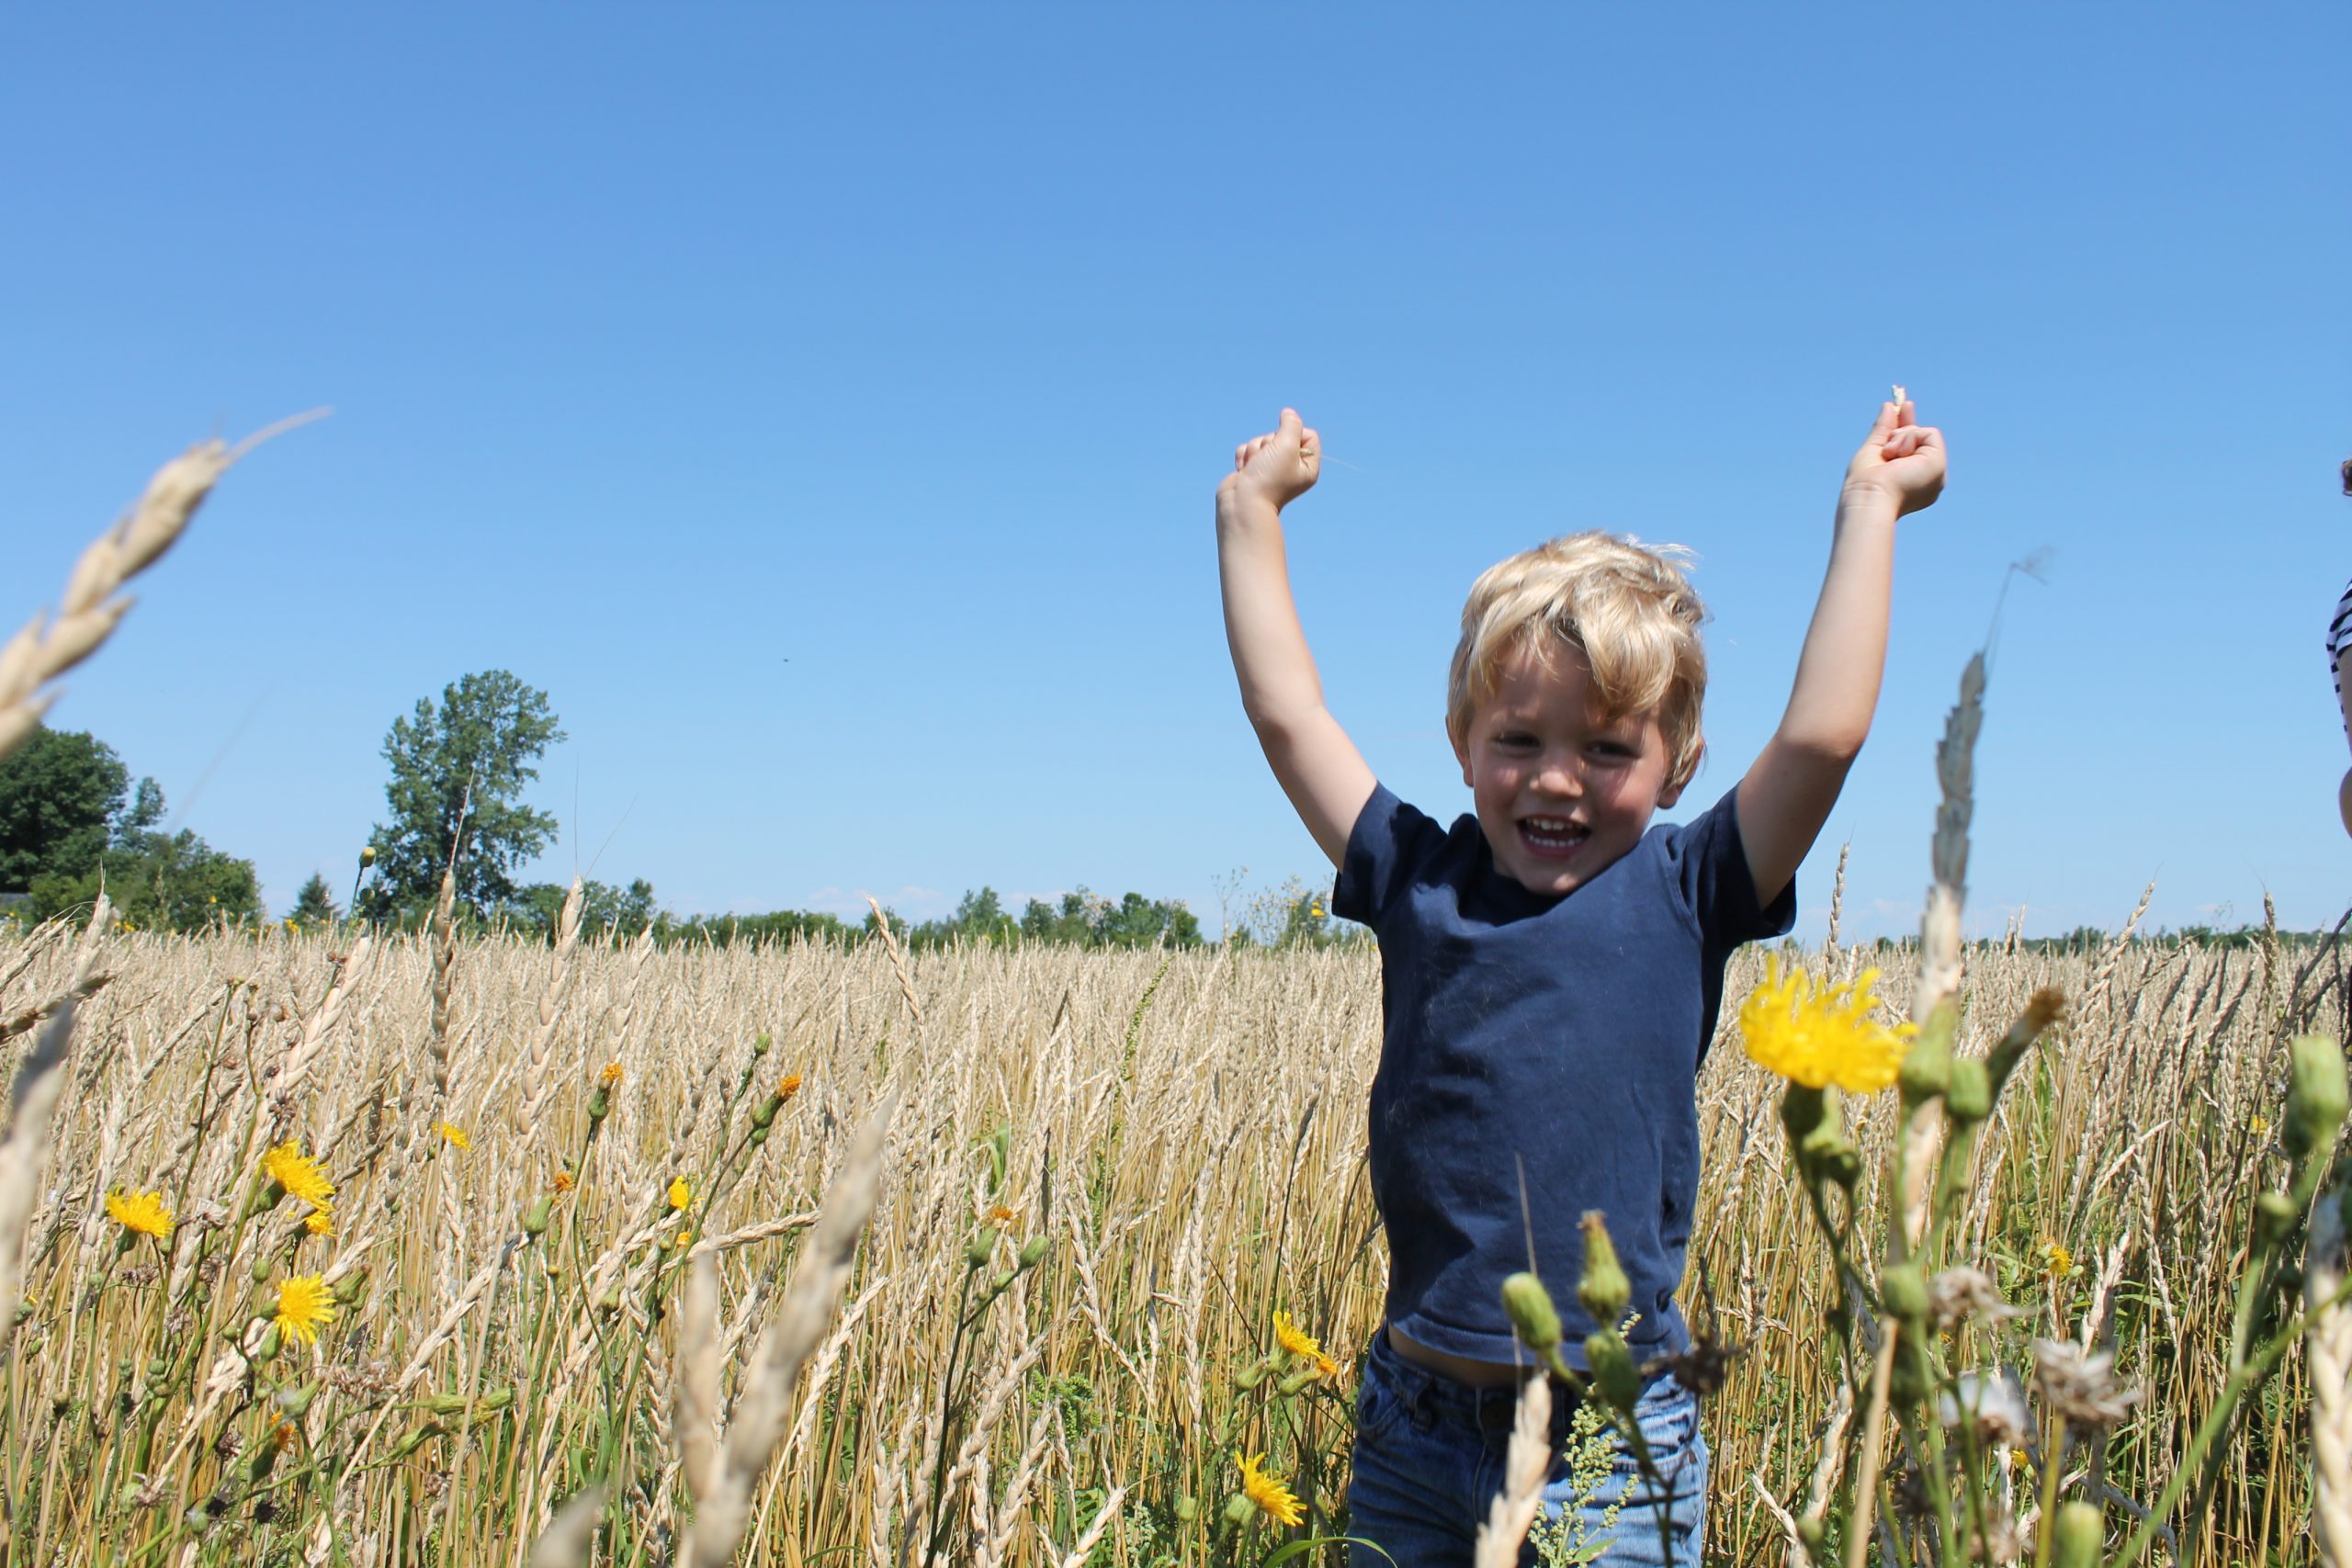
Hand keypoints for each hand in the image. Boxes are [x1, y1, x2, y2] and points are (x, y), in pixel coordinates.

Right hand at [1218, 407, 1321, 516]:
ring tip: (1254, 467)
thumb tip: (1288, 413)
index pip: (1309, 435)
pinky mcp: (1252, 468)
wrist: (1242, 504)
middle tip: (1266, 461)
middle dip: (1269, 443)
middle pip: (1281, 435)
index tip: (1286, 445)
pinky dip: (1244, 456)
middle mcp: (1290, 467)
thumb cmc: (1268, 479)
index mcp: (1307, 466)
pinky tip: (1244, 470)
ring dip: (1254, 450)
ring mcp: (1270, 468)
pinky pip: (1247, 448)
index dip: (1295, 434)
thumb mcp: (1287, 446)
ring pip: (1261, 440)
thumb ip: (1291, 425)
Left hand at [1843, 399, 1945, 517]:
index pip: (1911, 448)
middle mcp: (1926, 478)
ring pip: (1923, 433)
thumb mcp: (1873, 450)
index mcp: (1910, 480)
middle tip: (1899, 411)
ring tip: (1888, 456)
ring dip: (1899, 438)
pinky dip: (1909, 438)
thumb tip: (1889, 406)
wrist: (1870, 498)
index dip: (1906, 427)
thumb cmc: (1865, 483)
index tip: (1901, 407)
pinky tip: (1898, 454)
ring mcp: (1935, 472)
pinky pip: (1929, 433)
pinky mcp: (1939, 465)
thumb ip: (1883, 430)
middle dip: (1905, 425)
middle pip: (1920, 439)